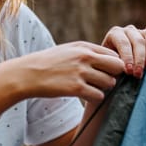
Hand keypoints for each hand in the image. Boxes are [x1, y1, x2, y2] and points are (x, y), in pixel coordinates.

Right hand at [8, 42, 127, 103]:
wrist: (28, 74)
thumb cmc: (49, 63)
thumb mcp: (69, 50)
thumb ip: (88, 53)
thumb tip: (111, 61)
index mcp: (84, 47)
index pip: (114, 55)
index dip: (114, 66)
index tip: (107, 73)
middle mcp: (85, 57)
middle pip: (117, 67)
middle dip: (113, 76)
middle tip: (103, 82)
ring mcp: (81, 72)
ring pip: (109, 83)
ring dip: (103, 88)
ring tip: (90, 88)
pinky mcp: (76, 88)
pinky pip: (98, 96)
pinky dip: (94, 98)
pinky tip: (85, 96)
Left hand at [102, 20, 145, 76]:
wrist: (114, 65)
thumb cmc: (112, 67)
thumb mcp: (109, 66)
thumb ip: (115, 65)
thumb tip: (125, 69)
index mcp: (114, 34)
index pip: (123, 43)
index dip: (127, 57)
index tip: (128, 71)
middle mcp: (127, 30)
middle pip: (138, 41)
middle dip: (139, 59)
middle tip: (137, 74)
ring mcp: (140, 30)